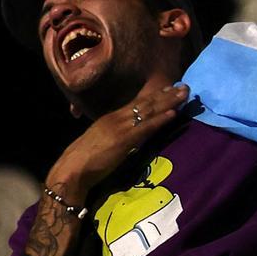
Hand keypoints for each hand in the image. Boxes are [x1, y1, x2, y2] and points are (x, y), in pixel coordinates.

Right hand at [45, 84, 189, 201]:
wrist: (73, 170)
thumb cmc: (84, 161)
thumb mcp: (100, 141)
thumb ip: (114, 135)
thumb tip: (128, 136)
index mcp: (110, 118)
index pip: (136, 103)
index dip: (154, 95)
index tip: (168, 88)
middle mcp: (117, 118)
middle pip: (146, 103)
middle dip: (166, 94)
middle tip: (183, 85)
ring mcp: (121, 127)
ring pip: (149, 111)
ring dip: (169, 102)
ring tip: (184, 93)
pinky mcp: (124, 140)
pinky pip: (146, 127)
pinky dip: (160, 119)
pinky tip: (173, 113)